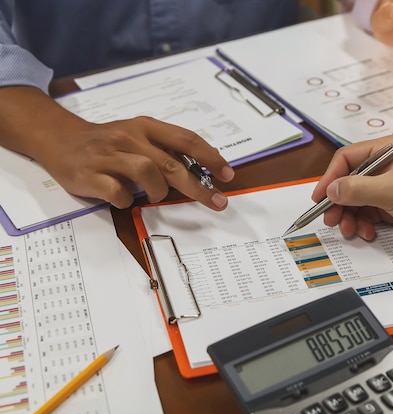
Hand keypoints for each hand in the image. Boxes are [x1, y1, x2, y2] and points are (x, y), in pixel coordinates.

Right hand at [0, 86, 233, 209]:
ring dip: (160, 192)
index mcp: (145, 126)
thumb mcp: (138, 135)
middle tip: (215, 201)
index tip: (227, 174)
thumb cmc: (108, 141)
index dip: (210, 157)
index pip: (185, 140)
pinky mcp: (90, 175)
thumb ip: (165, 149)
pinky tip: (127, 200)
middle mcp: (129, 138)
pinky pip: (119, 193)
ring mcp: (109, 156)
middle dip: (198, 186)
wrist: (60, 139)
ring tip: (156, 197)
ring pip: (148, 173)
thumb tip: (202, 170)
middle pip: (172, 163)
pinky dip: (129, 201)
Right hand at [312, 136, 392, 243]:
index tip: (319, 197)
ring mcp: (388, 188)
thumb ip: (358, 189)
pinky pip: (368, 214)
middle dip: (339, 202)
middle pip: (349, 182)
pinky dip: (363, 224)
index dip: (330, 177)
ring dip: (350, 217)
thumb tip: (331, 190)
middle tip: (331, 219)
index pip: (347, 159)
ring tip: (350, 230)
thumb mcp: (391, 190)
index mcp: (385, 151)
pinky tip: (368, 233)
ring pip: (356, 201)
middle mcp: (384, 168)